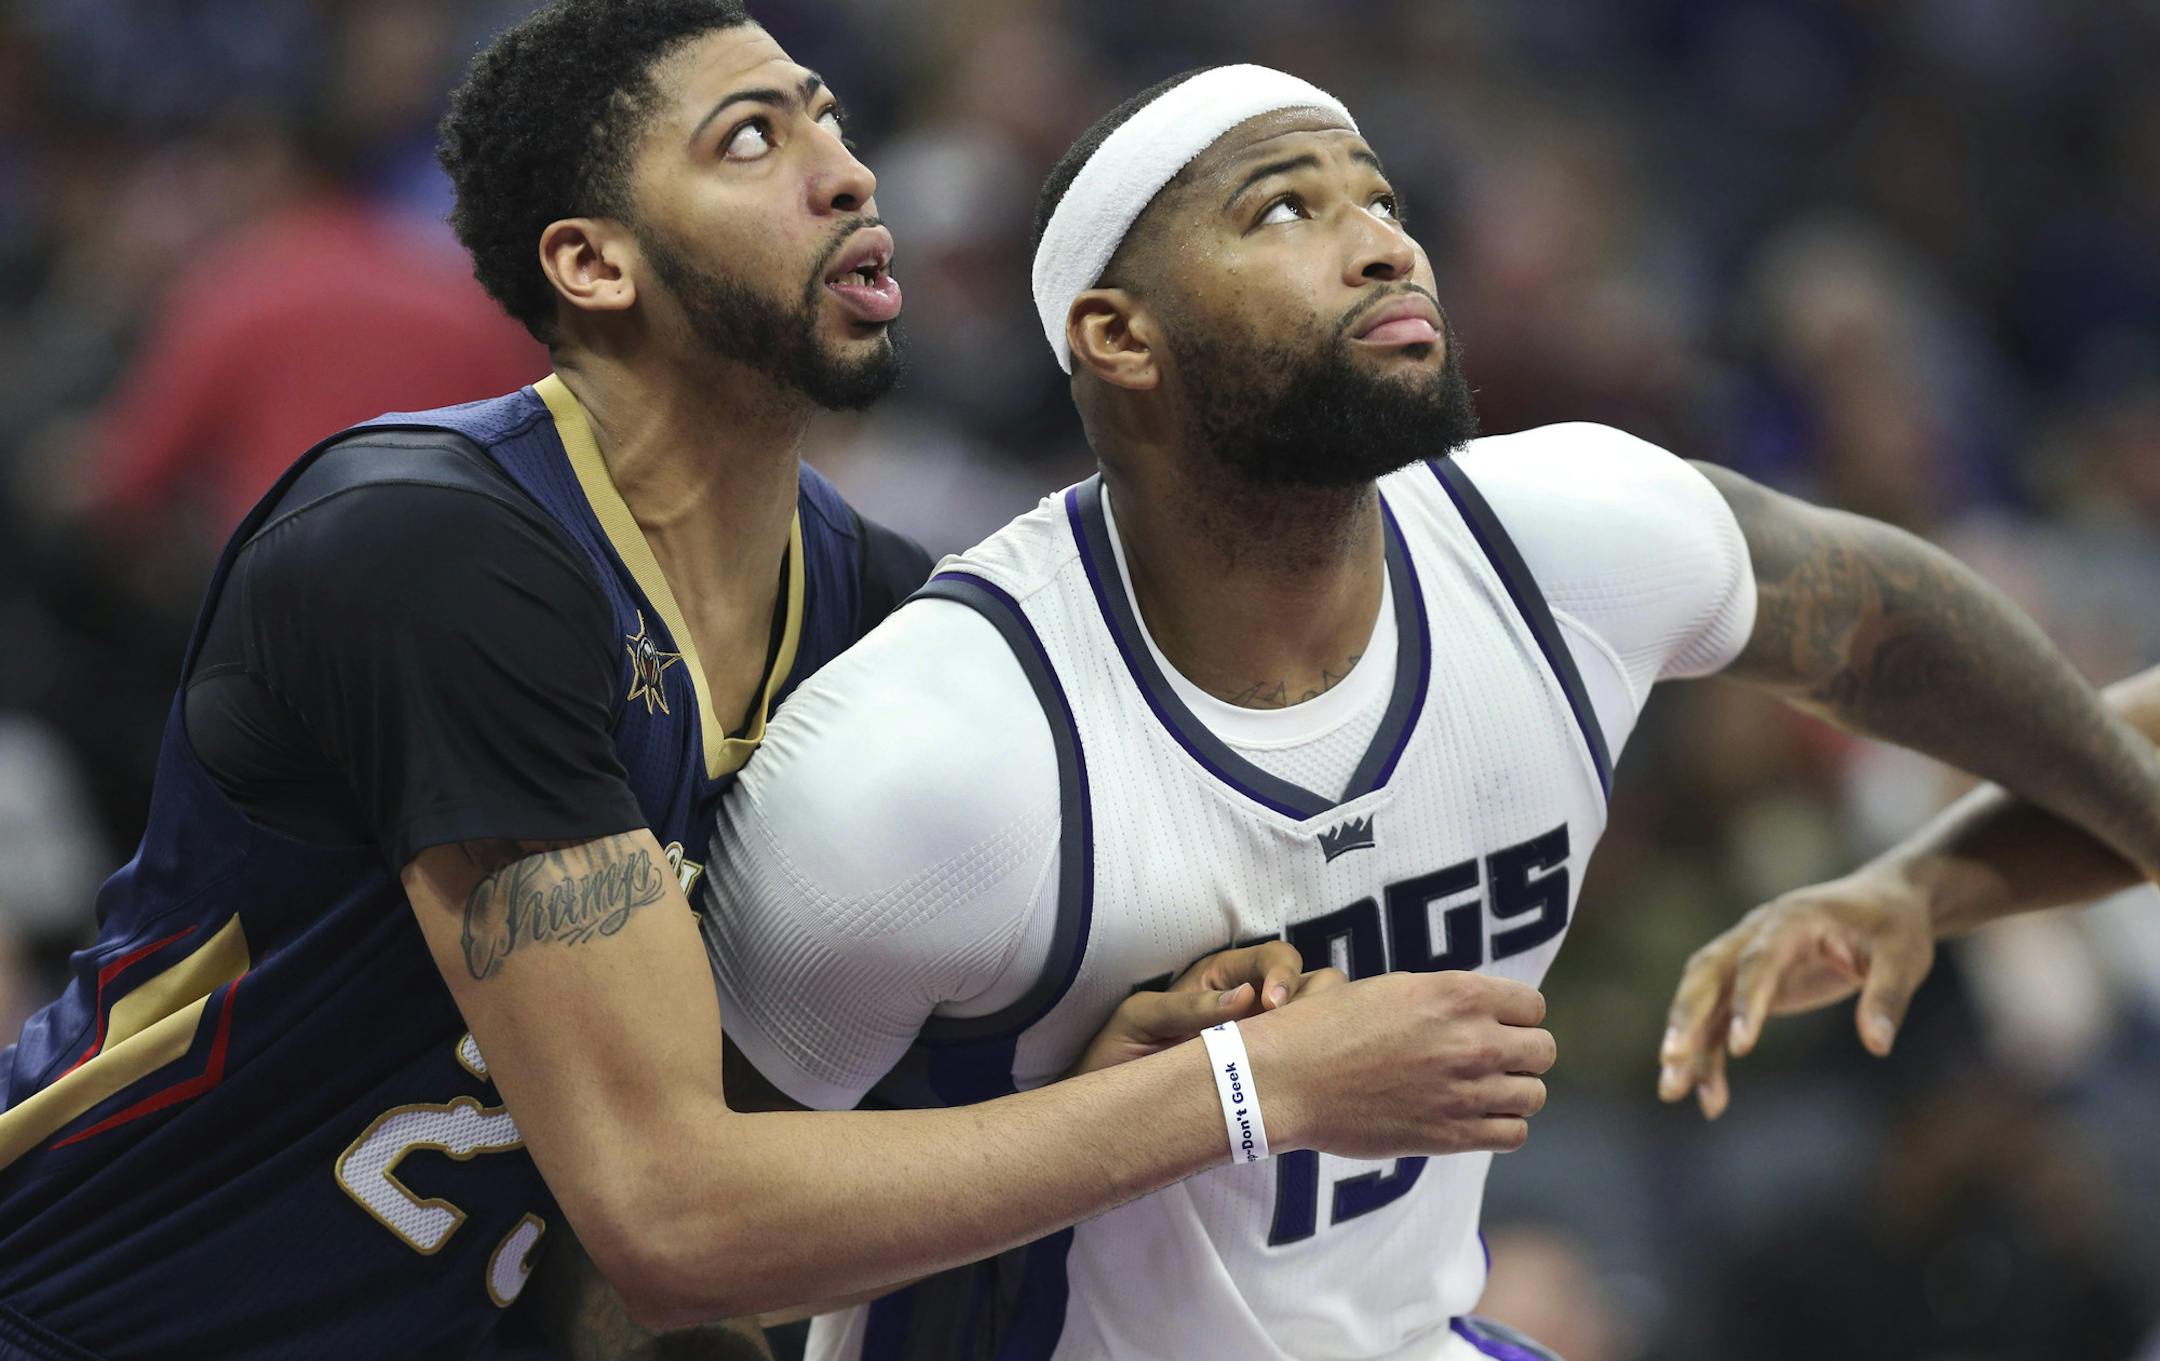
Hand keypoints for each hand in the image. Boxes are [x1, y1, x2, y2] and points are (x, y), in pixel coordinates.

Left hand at [1068, 941, 1345, 1077]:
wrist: (1106, 1113)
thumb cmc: (1116, 1056)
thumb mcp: (1142, 1019)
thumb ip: (1188, 1006)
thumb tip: (1246, 998)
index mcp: (1219, 980)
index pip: (1272, 959)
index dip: (1283, 974)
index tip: (1273, 1005)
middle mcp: (1248, 1008)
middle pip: (1309, 988)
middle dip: (1312, 1003)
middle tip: (1295, 1034)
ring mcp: (1260, 1046)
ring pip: (1312, 1030)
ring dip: (1314, 1038)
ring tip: (1296, 1064)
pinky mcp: (1263, 1085)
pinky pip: (1296, 1073)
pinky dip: (1304, 1075)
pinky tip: (1291, 1090)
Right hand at [1240, 970, 1554, 1158]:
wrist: (1288, 1078)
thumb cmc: (1328, 1027)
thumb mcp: (1393, 989)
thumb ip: (1447, 1000)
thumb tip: (1479, 1013)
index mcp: (1457, 993)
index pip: (1533, 1007)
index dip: (1516, 1017)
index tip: (1495, 1026)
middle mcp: (1471, 1040)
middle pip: (1543, 1050)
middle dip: (1522, 1055)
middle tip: (1489, 1061)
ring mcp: (1465, 1091)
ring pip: (1534, 1095)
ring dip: (1513, 1093)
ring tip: (1481, 1091)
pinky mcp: (1452, 1134)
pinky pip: (1513, 1134)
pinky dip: (1501, 1127)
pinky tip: (1474, 1118)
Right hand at [1658, 863, 1936, 1119]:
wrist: (1881, 901)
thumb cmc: (1893, 927)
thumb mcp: (1904, 958)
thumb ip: (1887, 997)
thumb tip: (1877, 1045)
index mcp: (1793, 919)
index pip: (1758, 959)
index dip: (1746, 1000)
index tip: (1740, 1047)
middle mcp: (1756, 934)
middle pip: (1707, 973)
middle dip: (1686, 1017)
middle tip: (1671, 1058)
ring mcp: (1745, 958)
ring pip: (1701, 997)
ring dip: (1685, 1041)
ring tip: (1673, 1090)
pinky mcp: (1747, 984)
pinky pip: (1716, 1019)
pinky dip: (1708, 1055)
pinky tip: (1710, 1097)